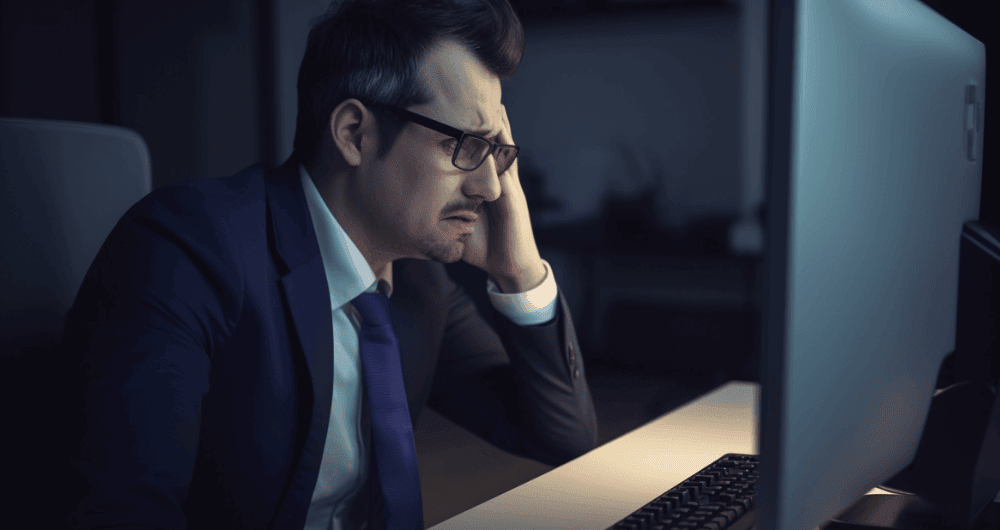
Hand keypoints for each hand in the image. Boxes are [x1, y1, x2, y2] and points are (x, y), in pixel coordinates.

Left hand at [461, 105, 545, 292]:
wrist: (512, 268)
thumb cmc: (486, 247)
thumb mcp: (460, 224)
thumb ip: (444, 212)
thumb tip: (416, 205)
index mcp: (489, 185)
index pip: (481, 151)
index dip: (472, 130)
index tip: (456, 107)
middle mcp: (501, 180)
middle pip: (495, 141)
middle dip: (487, 118)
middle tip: (477, 91)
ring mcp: (509, 186)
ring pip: (503, 148)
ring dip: (498, 125)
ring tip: (491, 101)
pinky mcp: (512, 197)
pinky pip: (506, 168)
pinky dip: (501, 150)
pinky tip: (494, 133)